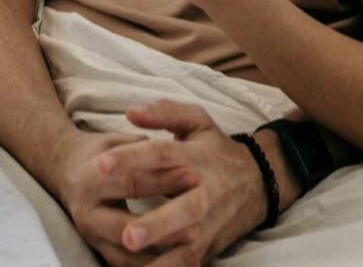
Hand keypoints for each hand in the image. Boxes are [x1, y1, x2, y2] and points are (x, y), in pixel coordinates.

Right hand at [52, 130, 201, 266]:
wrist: (67, 172)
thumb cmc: (102, 153)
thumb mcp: (117, 141)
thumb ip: (143, 148)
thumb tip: (178, 154)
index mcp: (90, 179)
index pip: (131, 181)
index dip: (164, 179)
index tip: (195, 177)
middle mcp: (86, 212)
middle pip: (127, 223)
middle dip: (164, 224)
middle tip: (199, 222)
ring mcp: (91, 236)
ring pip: (125, 254)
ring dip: (159, 253)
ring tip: (191, 245)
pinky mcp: (98, 251)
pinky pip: (124, 266)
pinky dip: (150, 266)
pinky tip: (176, 260)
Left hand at [107, 100, 283, 264]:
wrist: (260, 182)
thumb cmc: (217, 150)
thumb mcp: (197, 122)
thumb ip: (165, 113)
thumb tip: (131, 111)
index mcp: (196, 158)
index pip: (163, 155)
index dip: (133, 157)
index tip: (102, 163)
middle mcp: (206, 193)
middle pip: (184, 210)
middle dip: (157, 225)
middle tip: (127, 235)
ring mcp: (210, 224)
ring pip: (189, 246)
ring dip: (163, 259)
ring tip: (132, 259)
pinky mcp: (210, 246)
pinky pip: (189, 265)